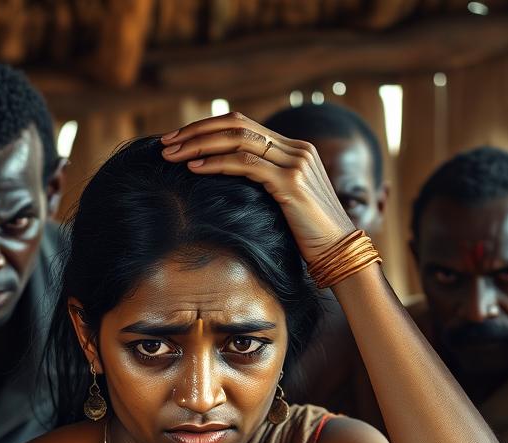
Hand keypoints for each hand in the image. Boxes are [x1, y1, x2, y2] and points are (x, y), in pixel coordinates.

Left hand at [160, 112, 355, 263]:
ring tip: (172, 155)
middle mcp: (297, 149)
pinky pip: (246, 164)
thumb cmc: (310, 238)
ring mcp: (296, 163)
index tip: (179, 140)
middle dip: (197, 131)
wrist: (341, 253)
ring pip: (239, 139)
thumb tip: (229, 189)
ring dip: (199, 144)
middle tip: (166, 143)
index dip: (208, 128)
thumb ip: (265, 187)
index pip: (244, 125)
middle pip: (237, 124)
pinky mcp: (292, 182)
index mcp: (295, 150)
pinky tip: (194, 168)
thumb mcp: (285, 205)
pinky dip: (216, 163)